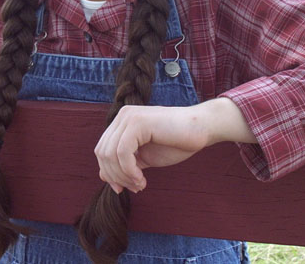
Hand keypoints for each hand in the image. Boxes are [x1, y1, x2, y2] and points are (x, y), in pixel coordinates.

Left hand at [94, 99, 255, 193]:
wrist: (202, 129)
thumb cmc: (176, 142)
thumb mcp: (144, 157)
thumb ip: (124, 163)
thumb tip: (103, 175)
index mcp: (121, 123)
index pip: (102, 150)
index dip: (108, 172)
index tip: (122, 188)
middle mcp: (122, 116)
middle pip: (102, 152)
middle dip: (115, 176)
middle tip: (134, 188)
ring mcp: (129, 117)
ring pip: (110, 154)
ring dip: (123, 176)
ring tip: (140, 184)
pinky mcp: (138, 122)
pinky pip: (122, 152)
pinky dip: (129, 171)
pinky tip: (142, 179)